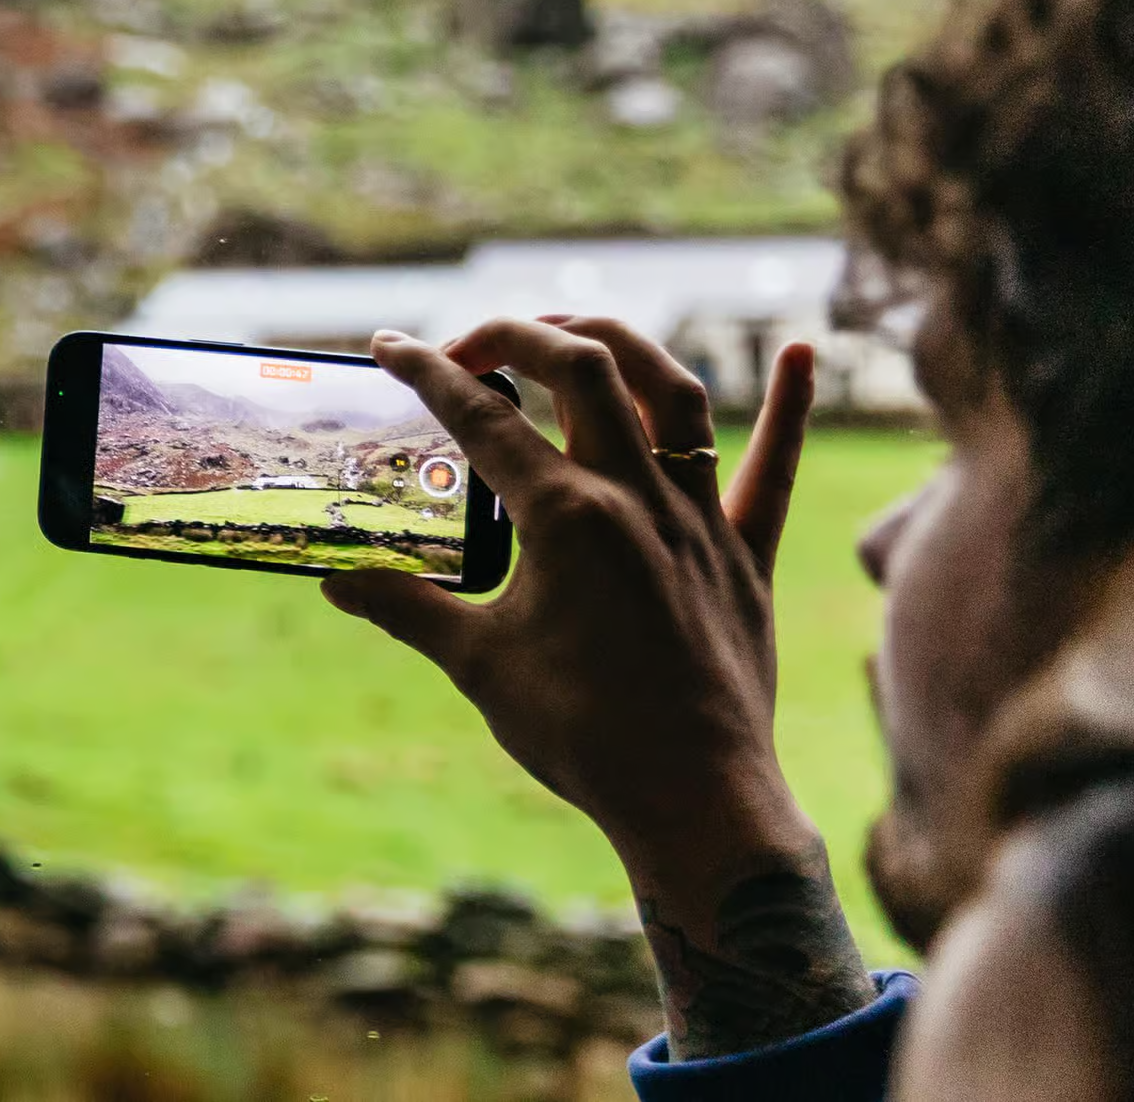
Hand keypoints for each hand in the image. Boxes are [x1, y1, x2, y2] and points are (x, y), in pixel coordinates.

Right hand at [322, 316, 873, 1056]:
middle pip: (580, 367)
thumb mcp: (477, 666)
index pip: (482, 418)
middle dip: (518, 333)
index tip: (389, 346)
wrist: (693, 799)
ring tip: (571, 337)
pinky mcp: (746, 551)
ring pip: (669, 390)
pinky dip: (789, 405)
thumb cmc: (581, 738)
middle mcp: (637, 496)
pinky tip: (799, 350)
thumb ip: (404, 608)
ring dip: (619, 345)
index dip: (427, 372)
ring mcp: (700, 517)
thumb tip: (334, 581)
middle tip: (471, 348)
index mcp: (566, 518)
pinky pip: (777, 466)